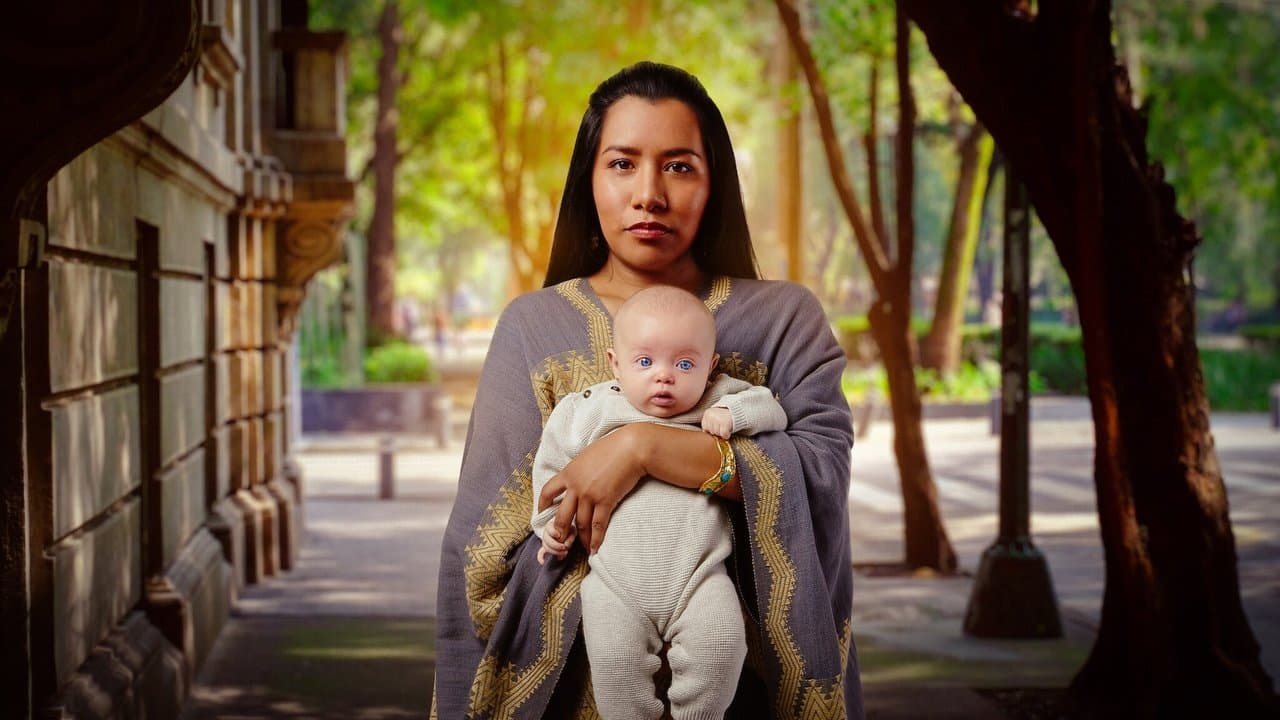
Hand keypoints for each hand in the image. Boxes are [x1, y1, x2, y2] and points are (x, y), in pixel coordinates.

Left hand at [536, 425, 646, 553]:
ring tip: (582, 548)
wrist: (631, 448)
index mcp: (568, 472)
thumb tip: (577, 477)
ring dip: (581, 539)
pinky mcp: (606, 501)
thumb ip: (578, 470)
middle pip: (561, 515)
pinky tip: (594, 548)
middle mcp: (575, 486)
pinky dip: (595, 539)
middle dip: (560, 532)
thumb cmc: (612, 448)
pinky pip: (598, 524)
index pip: (547, 492)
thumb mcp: (586, 456)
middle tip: (561, 542)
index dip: (543, 506)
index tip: (544, 515)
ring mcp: (590, 495)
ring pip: (580, 523)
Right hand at [537, 525, 574, 564]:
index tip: (558, 535)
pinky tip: (542, 562)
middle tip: (565, 547)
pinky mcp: (547, 548)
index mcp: (551, 526)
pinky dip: (540, 557)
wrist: (567, 530)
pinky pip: (540, 553)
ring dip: (555, 552)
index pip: (548, 529)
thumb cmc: (570, 530)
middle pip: (546, 540)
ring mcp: (545, 541)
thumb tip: (566, 546)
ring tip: (565, 553)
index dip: (552, 532)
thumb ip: (570, 536)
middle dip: (555, 545)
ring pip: (545, 547)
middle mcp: (546, 533)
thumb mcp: (572, 530)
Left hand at [701, 407, 732, 438]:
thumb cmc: (724, 416)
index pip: (705, 428)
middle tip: (722, 425)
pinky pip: (723, 434)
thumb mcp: (714, 417)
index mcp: (707, 413)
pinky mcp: (725, 423)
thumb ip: (708, 424)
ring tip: (725, 426)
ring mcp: (717, 419)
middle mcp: (711, 416)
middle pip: (711, 432)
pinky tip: (728, 431)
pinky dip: (726, 435)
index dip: (711, 429)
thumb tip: (705, 433)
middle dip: (717, 431)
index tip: (717, 426)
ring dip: (722, 433)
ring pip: (717, 433)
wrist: (737, 411)